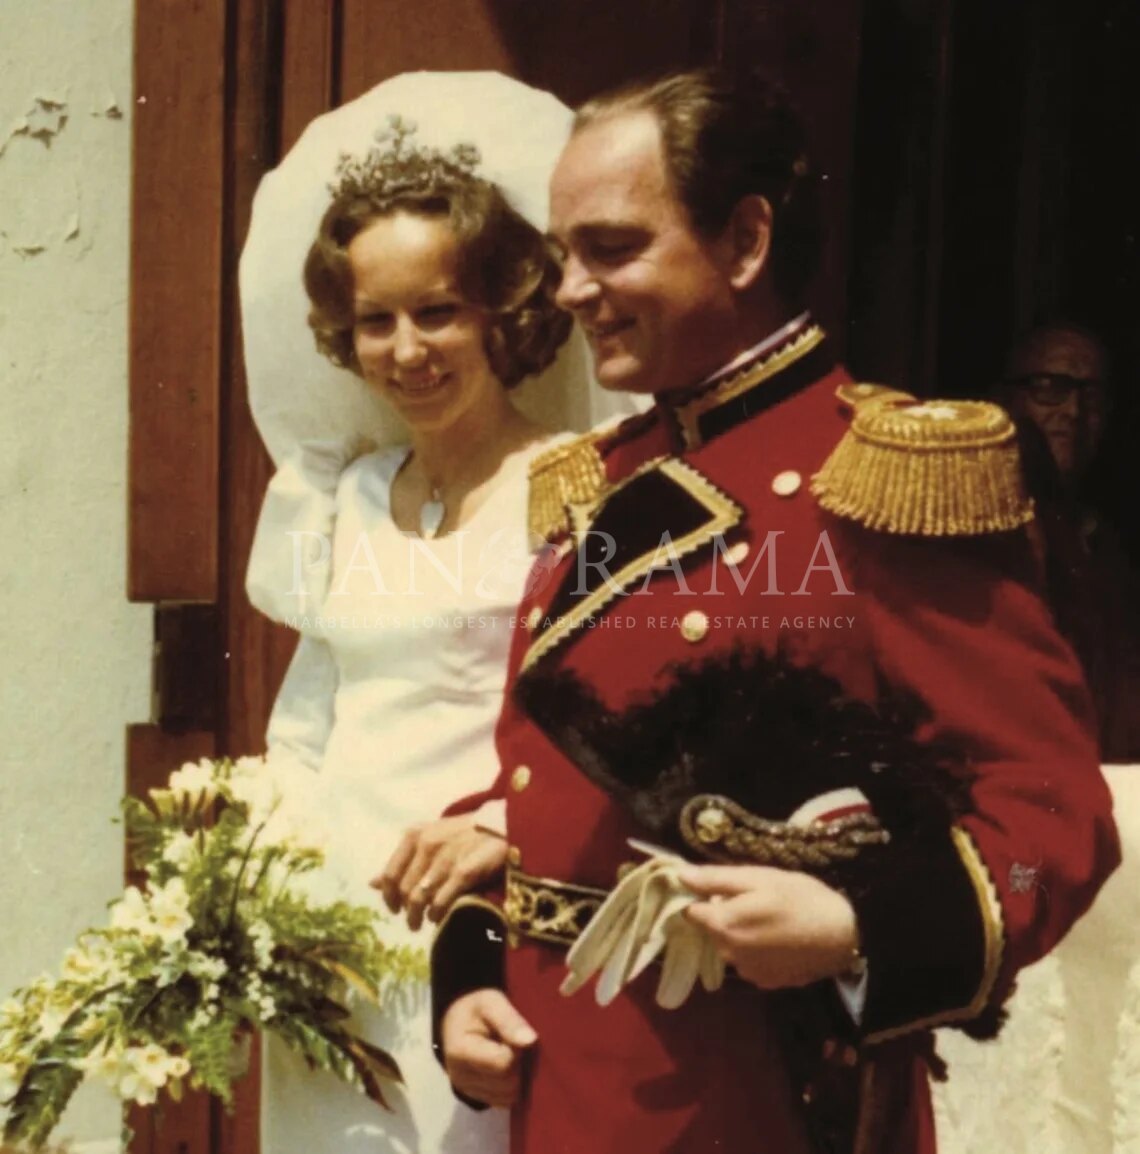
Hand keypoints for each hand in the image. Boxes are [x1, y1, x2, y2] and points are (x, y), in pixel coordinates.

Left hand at [371, 815, 507, 930]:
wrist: (499, 825)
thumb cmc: (461, 834)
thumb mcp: (429, 838)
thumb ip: (403, 860)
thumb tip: (373, 883)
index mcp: (414, 835)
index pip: (390, 875)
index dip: (390, 896)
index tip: (395, 909)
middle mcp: (427, 845)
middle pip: (405, 890)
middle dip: (407, 910)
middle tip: (413, 921)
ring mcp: (446, 858)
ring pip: (420, 899)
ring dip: (419, 916)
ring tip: (424, 922)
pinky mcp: (465, 872)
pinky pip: (441, 902)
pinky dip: (437, 914)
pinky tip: (440, 917)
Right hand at [441, 989, 536, 1106]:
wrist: (458, 1019)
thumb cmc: (476, 1009)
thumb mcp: (491, 1003)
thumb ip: (509, 1020)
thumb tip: (530, 1040)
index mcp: (461, 1052)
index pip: (505, 1064)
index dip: (518, 1050)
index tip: (514, 1034)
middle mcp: (460, 1078)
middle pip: (508, 1084)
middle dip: (519, 1064)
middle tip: (514, 1044)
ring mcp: (468, 1091)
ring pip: (509, 1097)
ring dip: (518, 1077)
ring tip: (510, 1054)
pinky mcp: (476, 1097)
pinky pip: (504, 1102)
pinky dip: (512, 1087)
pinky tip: (508, 1067)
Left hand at [678, 864, 858, 989]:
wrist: (843, 936)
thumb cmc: (800, 898)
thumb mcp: (758, 878)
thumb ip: (715, 879)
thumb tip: (680, 875)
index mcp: (723, 926)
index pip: (690, 912)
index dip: (700, 897)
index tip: (719, 888)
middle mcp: (728, 954)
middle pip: (711, 929)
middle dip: (724, 914)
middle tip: (754, 899)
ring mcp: (747, 972)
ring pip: (730, 945)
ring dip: (740, 932)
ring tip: (769, 918)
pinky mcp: (766, 983)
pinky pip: (748, 961)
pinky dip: (756, 949)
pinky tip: (778, 938)